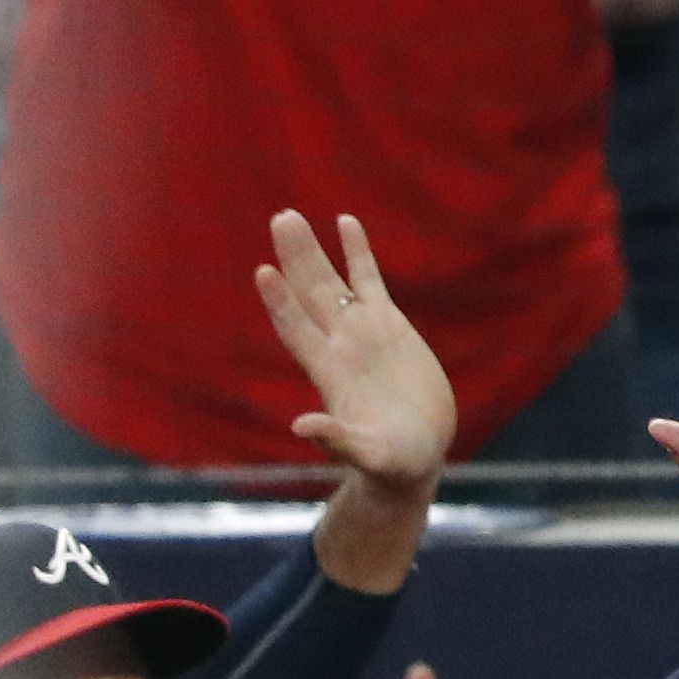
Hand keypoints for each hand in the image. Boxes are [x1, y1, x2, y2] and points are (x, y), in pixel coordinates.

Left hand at [255, 211, 453, 485]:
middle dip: (294, 258)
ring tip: (291, 216)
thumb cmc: (391, 462)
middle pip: (310, 293)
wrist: (414, 455)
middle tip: (280, 219)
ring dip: (313, 250)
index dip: (282, 302)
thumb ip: (337, 440)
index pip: (298, 329)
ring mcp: (362, 332)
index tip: (265, 272)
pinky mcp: (390, 326)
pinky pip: (370, 281)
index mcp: (330, 372)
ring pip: (332, 281)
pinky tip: (346, 223)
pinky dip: (358, 253)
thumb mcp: (369, 455)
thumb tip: (302, 426)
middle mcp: (339, 344)